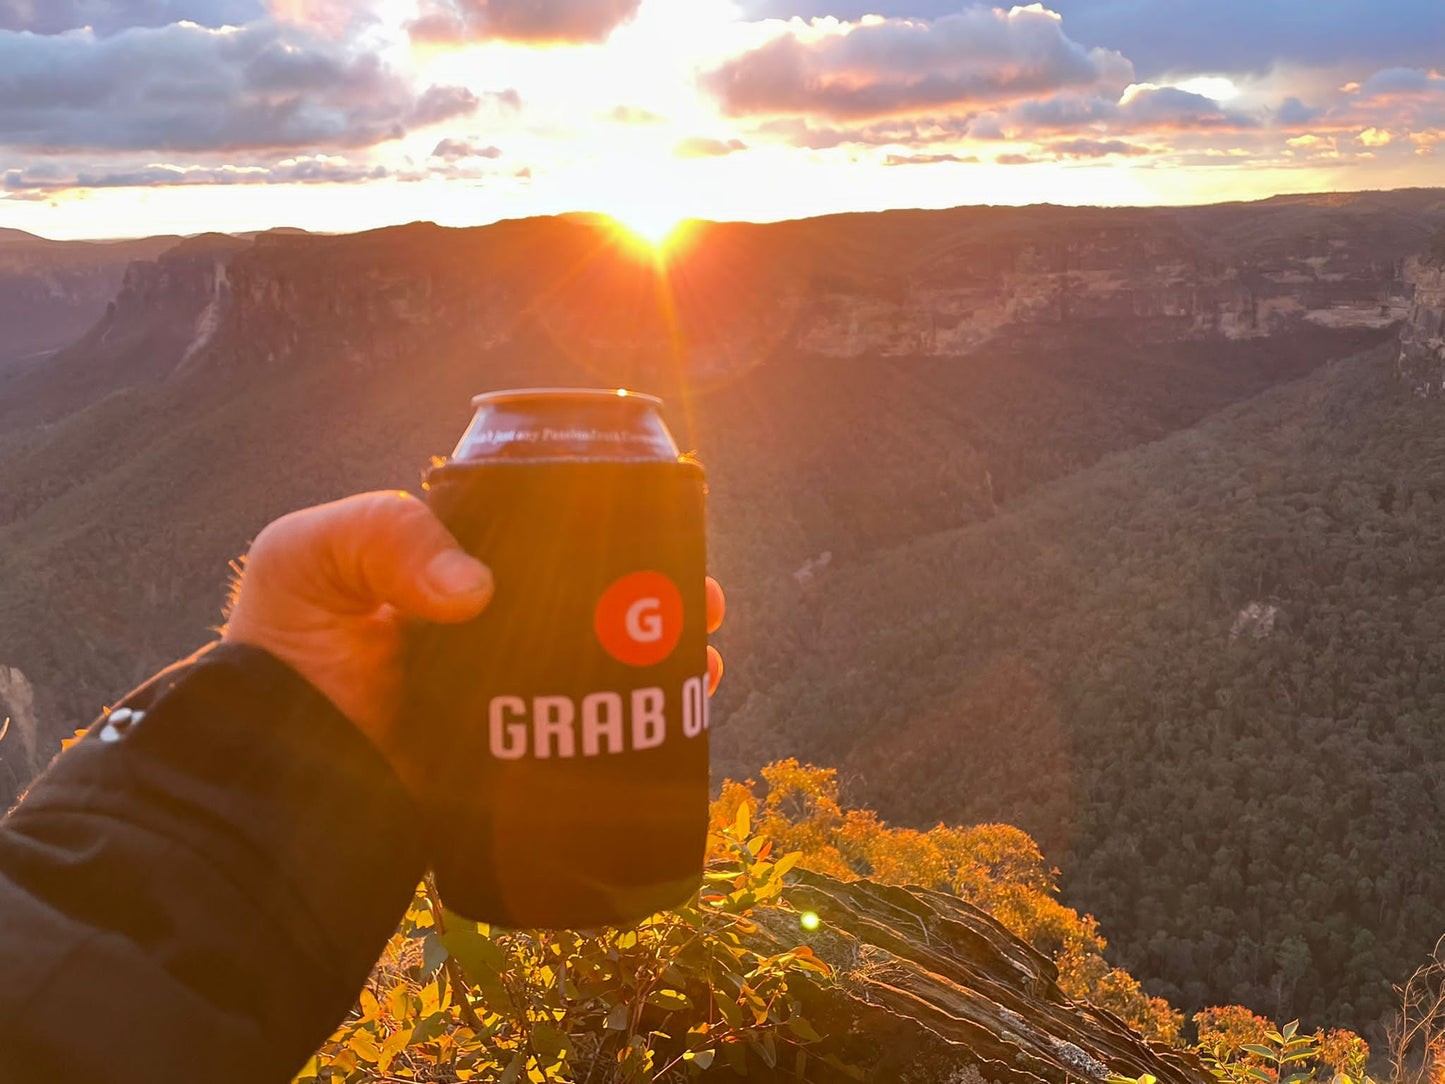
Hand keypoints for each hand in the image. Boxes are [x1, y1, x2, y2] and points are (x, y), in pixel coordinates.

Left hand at [223, 491, 724, 760]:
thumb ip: (385, 537)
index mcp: (459, 570)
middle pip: (598, 603)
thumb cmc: (278, 645)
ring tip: (705, 660)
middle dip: (660, 599)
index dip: (615, 533)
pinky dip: (641, 727)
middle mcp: (495, 627)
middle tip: (703, 604)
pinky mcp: (515, 752)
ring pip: (607, 666)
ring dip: (665, 660)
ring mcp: (510, 691)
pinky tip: (682, 718)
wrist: (259, 768)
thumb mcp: (312, 555)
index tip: (665, 536)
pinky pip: (590, 734)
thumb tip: (477, 592)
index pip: (554, 538)